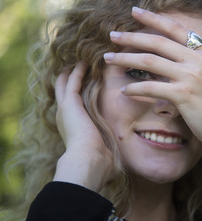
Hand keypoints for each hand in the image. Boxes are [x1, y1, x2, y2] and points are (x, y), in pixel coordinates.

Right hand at [53, 62, 113, 191]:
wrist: (87, 161)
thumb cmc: (97, 162)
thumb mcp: (102, 151)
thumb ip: (107, 149)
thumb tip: (118, 160)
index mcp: (71, 127)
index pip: (72, 104)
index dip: (77, 92)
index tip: (86, 82)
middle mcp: (64, 115)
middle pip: (64, 90)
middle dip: (70, 77)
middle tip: (79, 63)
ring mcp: (65, 108)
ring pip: (66, 82)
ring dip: (74, 70)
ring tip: (83, 58)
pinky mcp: (70, 102)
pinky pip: (73, 80)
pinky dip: (78, 70)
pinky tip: (85, 61)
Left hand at [104, 8, 201, 177]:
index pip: (175, 29)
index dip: (153, 19)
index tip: (134, 12)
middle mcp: (198, 60)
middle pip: (157, 42)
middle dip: (131, 37)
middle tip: (112, 35)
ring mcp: (190, 77)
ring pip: (150, 61)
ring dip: (125, 59)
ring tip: (108, 58)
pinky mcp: (182, 95)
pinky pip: (151, 87)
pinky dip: (134, 88)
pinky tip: (124, 90)